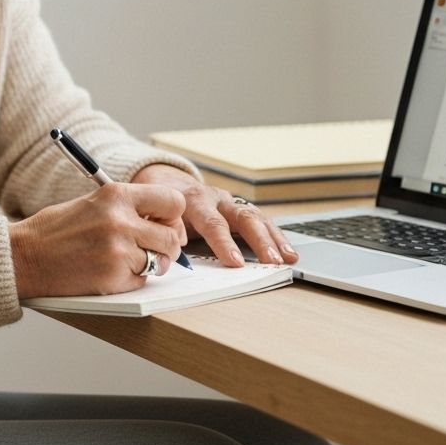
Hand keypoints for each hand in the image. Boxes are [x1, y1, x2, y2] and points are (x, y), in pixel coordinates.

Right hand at [8, 181, 186, 298]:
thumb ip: (128, 207)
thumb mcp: (93, 203)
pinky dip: (132, 279)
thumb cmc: (55, 230)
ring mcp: (118, 251)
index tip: (165, 221)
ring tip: (130, 260)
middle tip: (154, 247)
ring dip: (152, 264)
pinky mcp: (114, 278)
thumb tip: (164, 219)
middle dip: (167, 244)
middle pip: (172, 235)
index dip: (173, 214)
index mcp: (116, 194)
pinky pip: (142, 280)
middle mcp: (121, 220)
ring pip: (161, 261)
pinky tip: (111, 271)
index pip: (173, 201)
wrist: (25, 256)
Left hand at [130, 163, 298, 266]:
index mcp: (193, 200)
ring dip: (274, 240)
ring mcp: (230, 202)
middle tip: (272, 262)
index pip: (212, 222)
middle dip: (259, 241)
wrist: (164, 181)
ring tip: (289, 260)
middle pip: (243, 218)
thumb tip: (172, 257)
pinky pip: (262, 221)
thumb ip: (165, 232)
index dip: (224, 243)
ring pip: (257, 218)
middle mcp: (216, 198)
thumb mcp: (156, 214)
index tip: (236, 263)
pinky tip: (289, 253)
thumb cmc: (159, 204)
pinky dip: (277, 237)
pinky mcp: (239, 208)